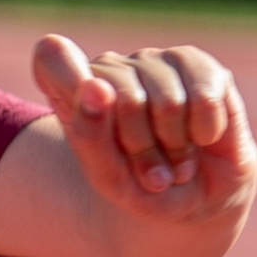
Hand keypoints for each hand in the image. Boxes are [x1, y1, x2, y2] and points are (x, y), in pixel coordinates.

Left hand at [31, 35, 256, 217]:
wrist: (197, 199)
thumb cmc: (142, 188)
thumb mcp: (108, 178)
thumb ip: (90, 137)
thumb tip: (95, 86)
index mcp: (72, 92)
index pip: (51, 57)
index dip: (68, 77)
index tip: (83, 106)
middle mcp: (111, 69)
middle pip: (120, 97)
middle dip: (141, 147)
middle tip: (148, 172)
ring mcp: (153, 60)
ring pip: (166, 101)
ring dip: (176, 147)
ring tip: (174, 162)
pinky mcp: (195, 62)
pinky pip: (203, 96)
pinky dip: (205, 131)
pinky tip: (202, 138)